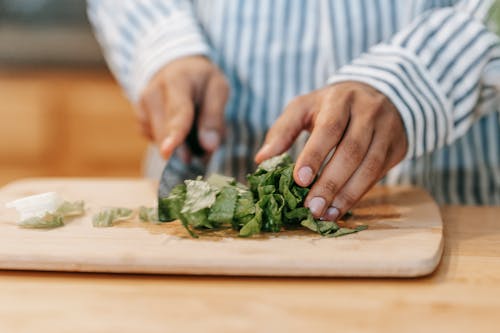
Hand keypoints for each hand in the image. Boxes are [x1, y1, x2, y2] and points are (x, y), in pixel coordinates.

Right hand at [138, 56, 228, 159]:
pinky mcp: (140, 121)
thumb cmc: (201, 80)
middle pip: (164, 133)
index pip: (177, 111)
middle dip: (184, 151)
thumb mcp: (218, 89)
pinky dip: (171, 142)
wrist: (175, 67)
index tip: (168, 151)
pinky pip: (156, 142)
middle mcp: (153, 93)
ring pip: (160, 141)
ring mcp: (142, 107)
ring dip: (180, 147)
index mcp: (177, 80)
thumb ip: (215, 117)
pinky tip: (179, 128)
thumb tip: (208, 147)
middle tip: (204, 155)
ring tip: (195, 130)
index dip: (174, 133)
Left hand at [256, 82, 407, 219]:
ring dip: (346, 195)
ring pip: (370, 167)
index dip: (315, 155)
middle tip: (311, 207)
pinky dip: (359, 195)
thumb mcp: (304, 108)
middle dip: (330, 182)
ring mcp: (388, 129)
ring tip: (325, 214)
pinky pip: (379, 174)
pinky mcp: (398, 146)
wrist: (377, 93)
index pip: (330, 129)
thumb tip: (262, 159)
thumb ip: (283, 130)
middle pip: (352, 151)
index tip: (300, 180)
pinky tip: (340, 209)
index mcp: (341, 99)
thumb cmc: (330, 106)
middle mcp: (369, 111)